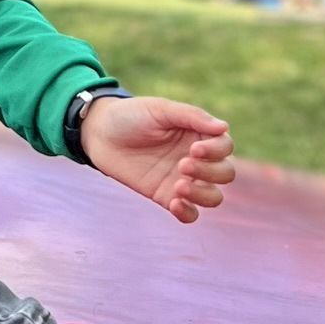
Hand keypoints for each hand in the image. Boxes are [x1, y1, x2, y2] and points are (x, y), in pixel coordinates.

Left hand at [80, 95, 233, 223]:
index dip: (216, 151)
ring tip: (178, 187)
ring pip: (213, 196)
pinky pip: (190, 214)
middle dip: (210, 172)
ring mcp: (182, 179)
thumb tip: (224, 127)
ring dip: (202, 194)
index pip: (225, 147)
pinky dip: (188, 213)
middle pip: (225, 173)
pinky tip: (173, 203)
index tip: (194, 149)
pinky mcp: (166, 196)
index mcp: (198, 134)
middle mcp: (195, 158)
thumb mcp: (160, 110)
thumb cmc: (131, 115)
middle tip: (183, 164)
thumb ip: (191, 116)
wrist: (99, 133)